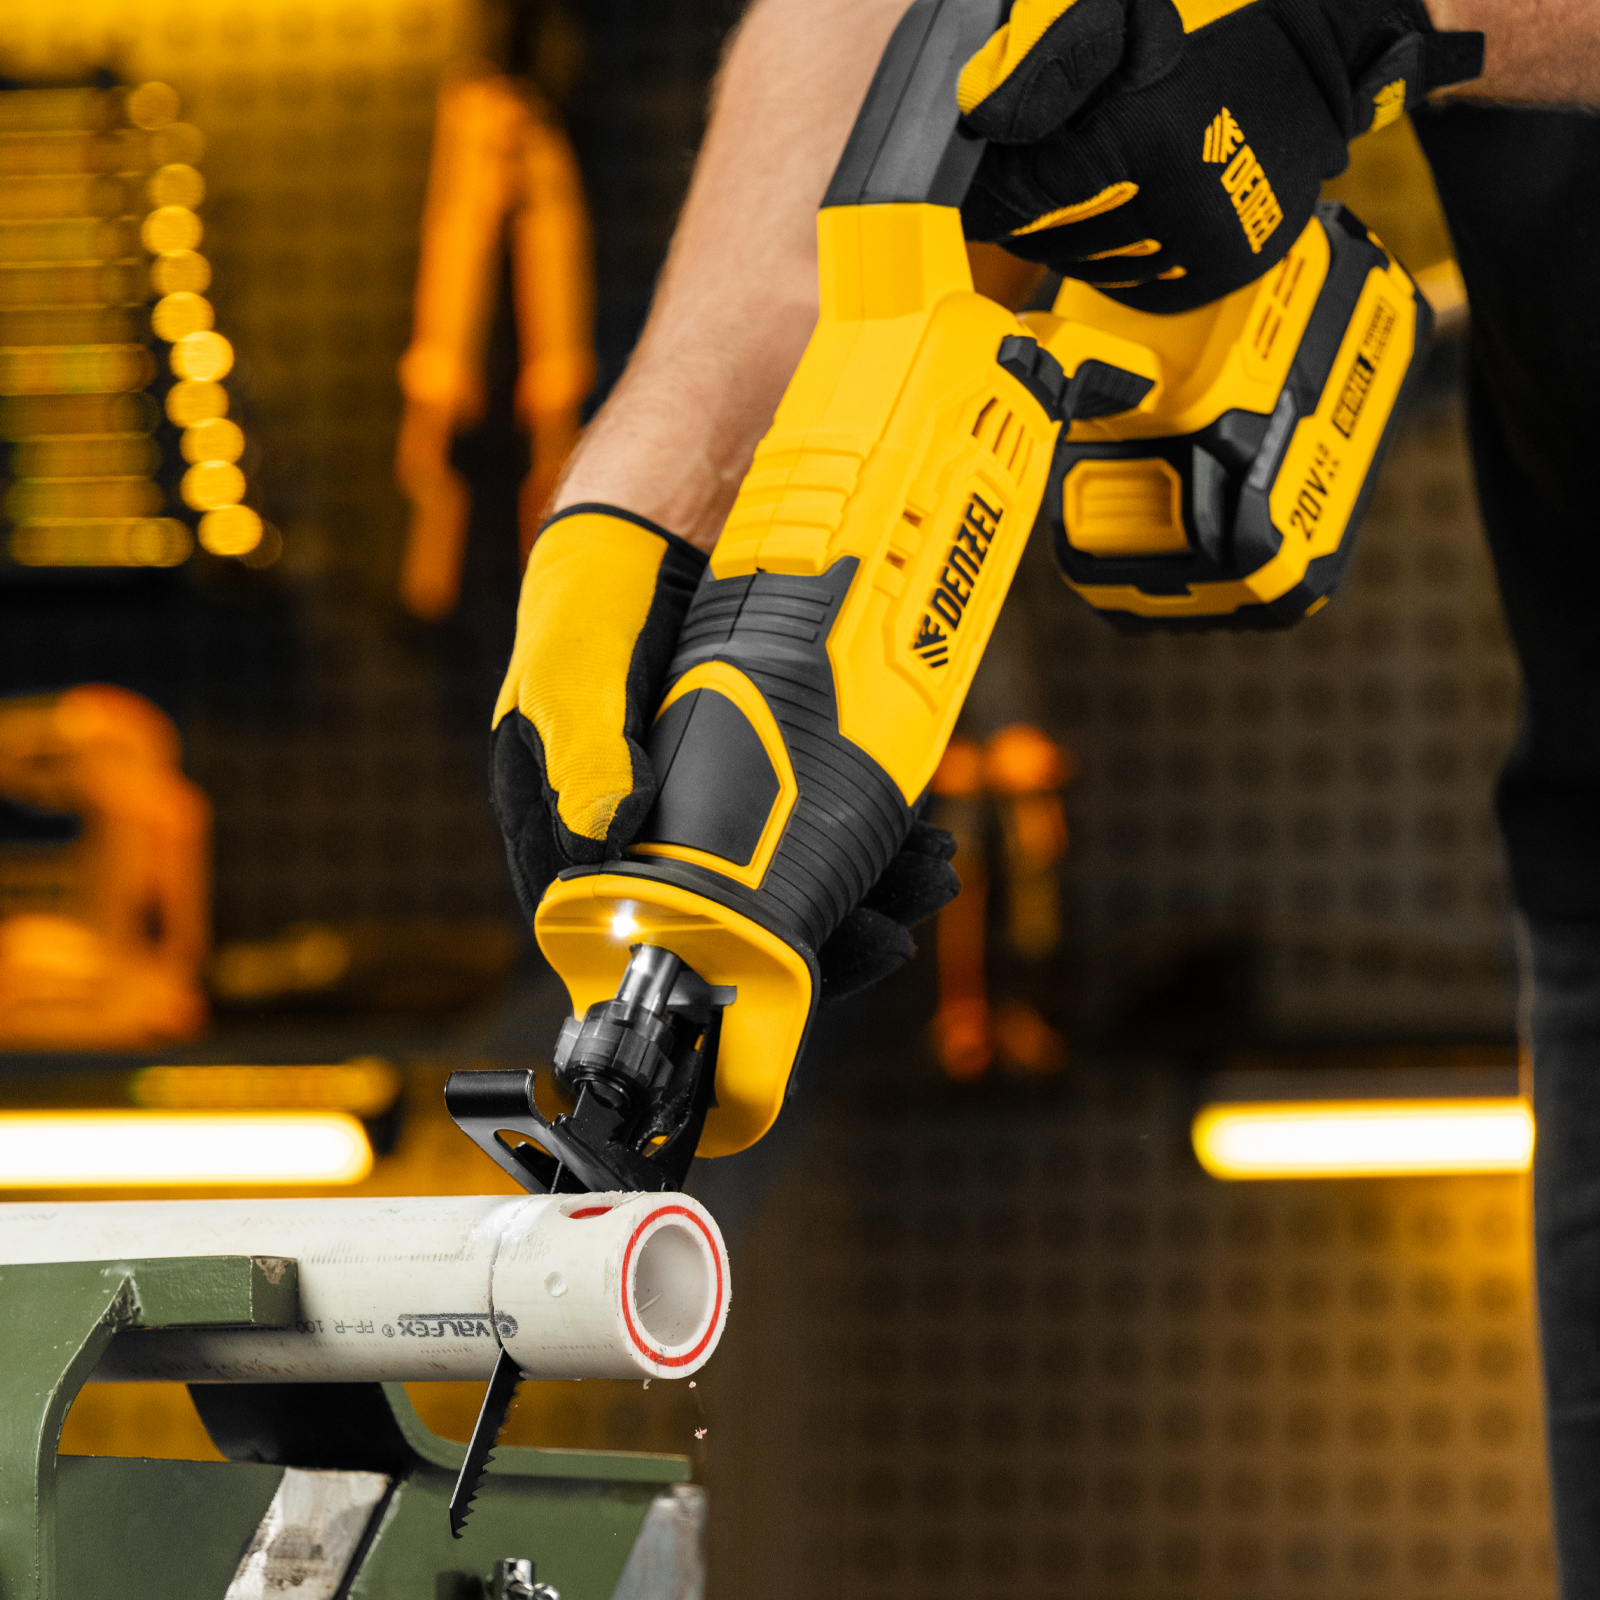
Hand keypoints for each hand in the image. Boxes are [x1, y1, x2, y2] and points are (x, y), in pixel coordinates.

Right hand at [491, 502, 959, 1000]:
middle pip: (737, 917)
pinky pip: (825, 814)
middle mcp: (650, 824)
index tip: (788, 978)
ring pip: (792, 872)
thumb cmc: (594, 592)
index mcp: (576, 828)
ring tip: (926, 876)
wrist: (671, 507)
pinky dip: (873, 830)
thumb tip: (602, 838)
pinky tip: (920, 832)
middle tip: (887, 934)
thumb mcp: (572, 664)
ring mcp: (720, 792)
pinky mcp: (775, 756)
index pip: (638, 929)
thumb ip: (582, 745)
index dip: (715, 966)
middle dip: (818, 934)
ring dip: (862, 888)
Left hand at [958, 0, 1483, 311]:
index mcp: (1146, 136)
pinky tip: (1105, 236)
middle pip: (1058, 236)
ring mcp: (1210, 240)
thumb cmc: (1224, 22)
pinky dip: (1112, 268)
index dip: (994, 193)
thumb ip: (1050, 60)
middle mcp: (1180, 200)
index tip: (980, 188)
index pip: (1030, 193)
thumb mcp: (1128, 16)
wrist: (1327, 45)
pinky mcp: (1230, 265)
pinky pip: (1144, 289)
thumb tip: (985, 119)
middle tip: (1007, 199)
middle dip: (1024, 217)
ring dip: (1064, 246)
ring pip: (1098, 267)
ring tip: (1053, 215)